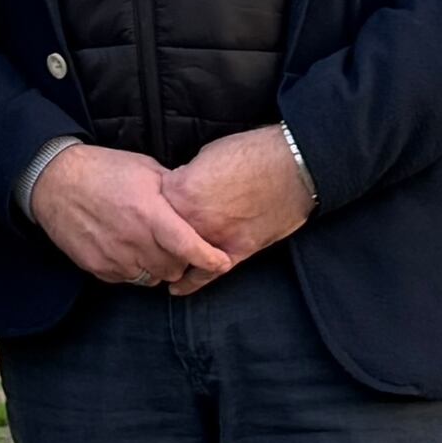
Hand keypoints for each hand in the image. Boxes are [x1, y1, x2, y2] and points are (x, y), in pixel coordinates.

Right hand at [29, 142, 234, 291]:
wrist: (54, 181)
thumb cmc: (102, 170)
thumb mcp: (145, 169)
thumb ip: (173, 190)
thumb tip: (197, 203)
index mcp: (149, 214)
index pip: (188, 246)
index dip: (209, 259)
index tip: (221, 262)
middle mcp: (133, 240)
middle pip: (173, 269)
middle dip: (180, 260)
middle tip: (173, 244)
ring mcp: (113, 257)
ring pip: (151, 278)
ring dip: (156, 267)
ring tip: (147, 245)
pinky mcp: (96, 267)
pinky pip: (126, 279)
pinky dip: (132, 269)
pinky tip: (125, 248)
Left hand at [165, 122, 315, 268]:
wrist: (291, 166)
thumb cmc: (250, 153)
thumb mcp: (205, 156)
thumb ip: (186, 178)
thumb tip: (178, 188)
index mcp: (180, 190)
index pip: (151, 207)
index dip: (153, 208)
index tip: (153, 209)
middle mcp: (193, 218)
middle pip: (160, 235)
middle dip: (155, 236)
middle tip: (150, 240)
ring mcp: (215, 237)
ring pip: (181, 257)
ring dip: (170, 261)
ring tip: (159, 266)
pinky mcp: (238, 250)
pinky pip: (208, 273)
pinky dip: (191, 283)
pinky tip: (177, 289)